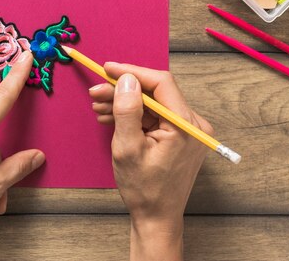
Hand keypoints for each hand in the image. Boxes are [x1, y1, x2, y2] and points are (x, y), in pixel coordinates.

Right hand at [89, 63, 213, 260]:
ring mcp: (188, 131)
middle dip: (123, 90)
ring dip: (125, 103)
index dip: (132, 72)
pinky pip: (155, 117)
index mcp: (186, 126)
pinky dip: (134, 115)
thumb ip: (127, 111)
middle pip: (155, 93)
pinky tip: (111, 117)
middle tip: (96, 92)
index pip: (161, 83)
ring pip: (152, 104)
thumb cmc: (143, 190)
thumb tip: (125, 79)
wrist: (156, 218)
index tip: (107, 69)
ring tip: (98, 106)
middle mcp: (193, 125)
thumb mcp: (127, 149)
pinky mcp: (180, 137)